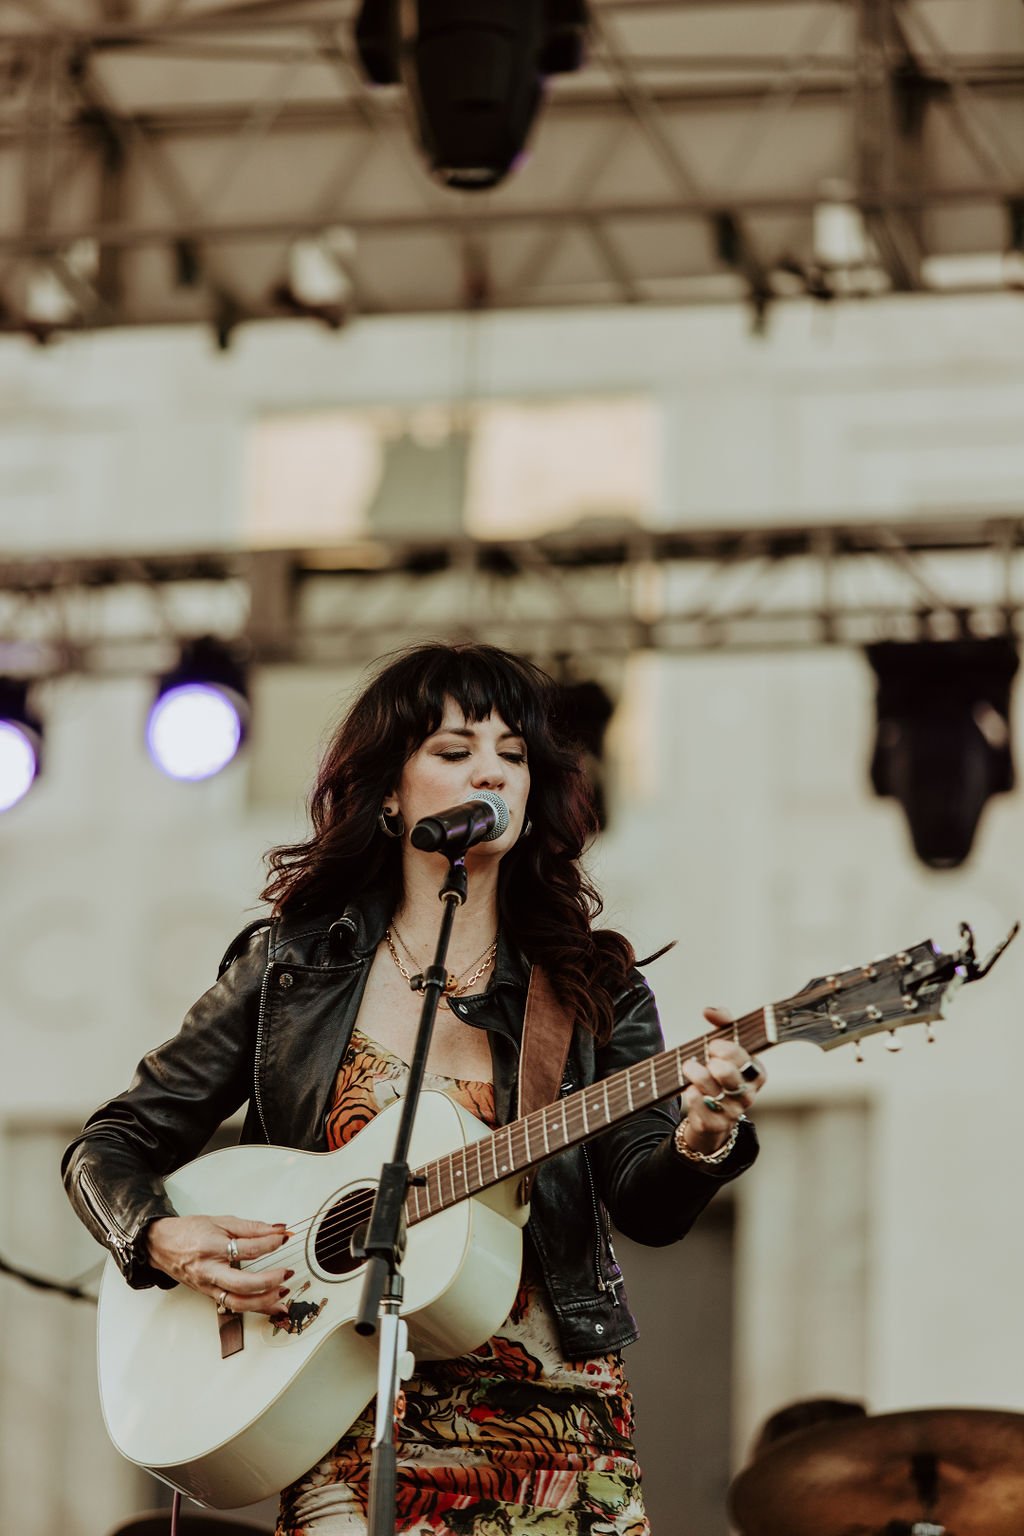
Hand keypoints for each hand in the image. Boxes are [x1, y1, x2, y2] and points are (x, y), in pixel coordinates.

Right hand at [145, 1214, 293, 1316]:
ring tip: (283, 1293)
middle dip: (268, 1281)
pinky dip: (255, 1308)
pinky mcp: (209, 1295)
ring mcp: (208, 1286)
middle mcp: (209, 1271)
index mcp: (212, 1247)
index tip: (284, 1238)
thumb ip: (251, 1227)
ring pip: (238, 1303)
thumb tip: (277, 1230)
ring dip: (264, 1302)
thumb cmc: (189, 1231)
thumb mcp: (220, 1221)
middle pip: (241, 1284)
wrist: (161, 1245)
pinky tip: (272, 1306)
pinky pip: (234, 1305)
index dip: (270, 1243)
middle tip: (286, 1272)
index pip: (247, 1248)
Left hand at [679, 1006, 766, 1155]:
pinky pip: (701, 1109)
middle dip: (713, 1063)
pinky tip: (689, 1089)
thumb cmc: (721, 1074)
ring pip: (714, 1092)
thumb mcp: (726, 1047)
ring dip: (697, 1076)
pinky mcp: (715, 1124)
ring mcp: (732, 1111)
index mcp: (755, 1072)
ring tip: (689, 1067)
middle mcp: (747, 1093)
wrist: (712, 1115)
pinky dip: (692, 1097)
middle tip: (706, 1059)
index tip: (713, 1045)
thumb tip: (709, 1010)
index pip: (744, 1058)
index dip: (727, 1049)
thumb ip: (723, 1023)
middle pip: (729, 1075)